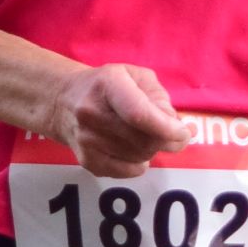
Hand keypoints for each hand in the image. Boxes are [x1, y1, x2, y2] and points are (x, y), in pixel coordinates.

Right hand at [53, 63, 187, 177]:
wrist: (62, 101)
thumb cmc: (106, 85)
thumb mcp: (134, 76)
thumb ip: (158, 97)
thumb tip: (176, 127)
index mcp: (108, 84)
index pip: (140, 114)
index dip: (168, 128)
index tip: (185, 132)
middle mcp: (92, 112)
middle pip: (143, 141)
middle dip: (168, 141)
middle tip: (177, 134)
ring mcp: (87, 140)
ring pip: (138, 158)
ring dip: (154, 150)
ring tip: (152, 136)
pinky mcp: (86, 160)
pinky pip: (127, 171)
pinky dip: (140, 163)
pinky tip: (137, 149)